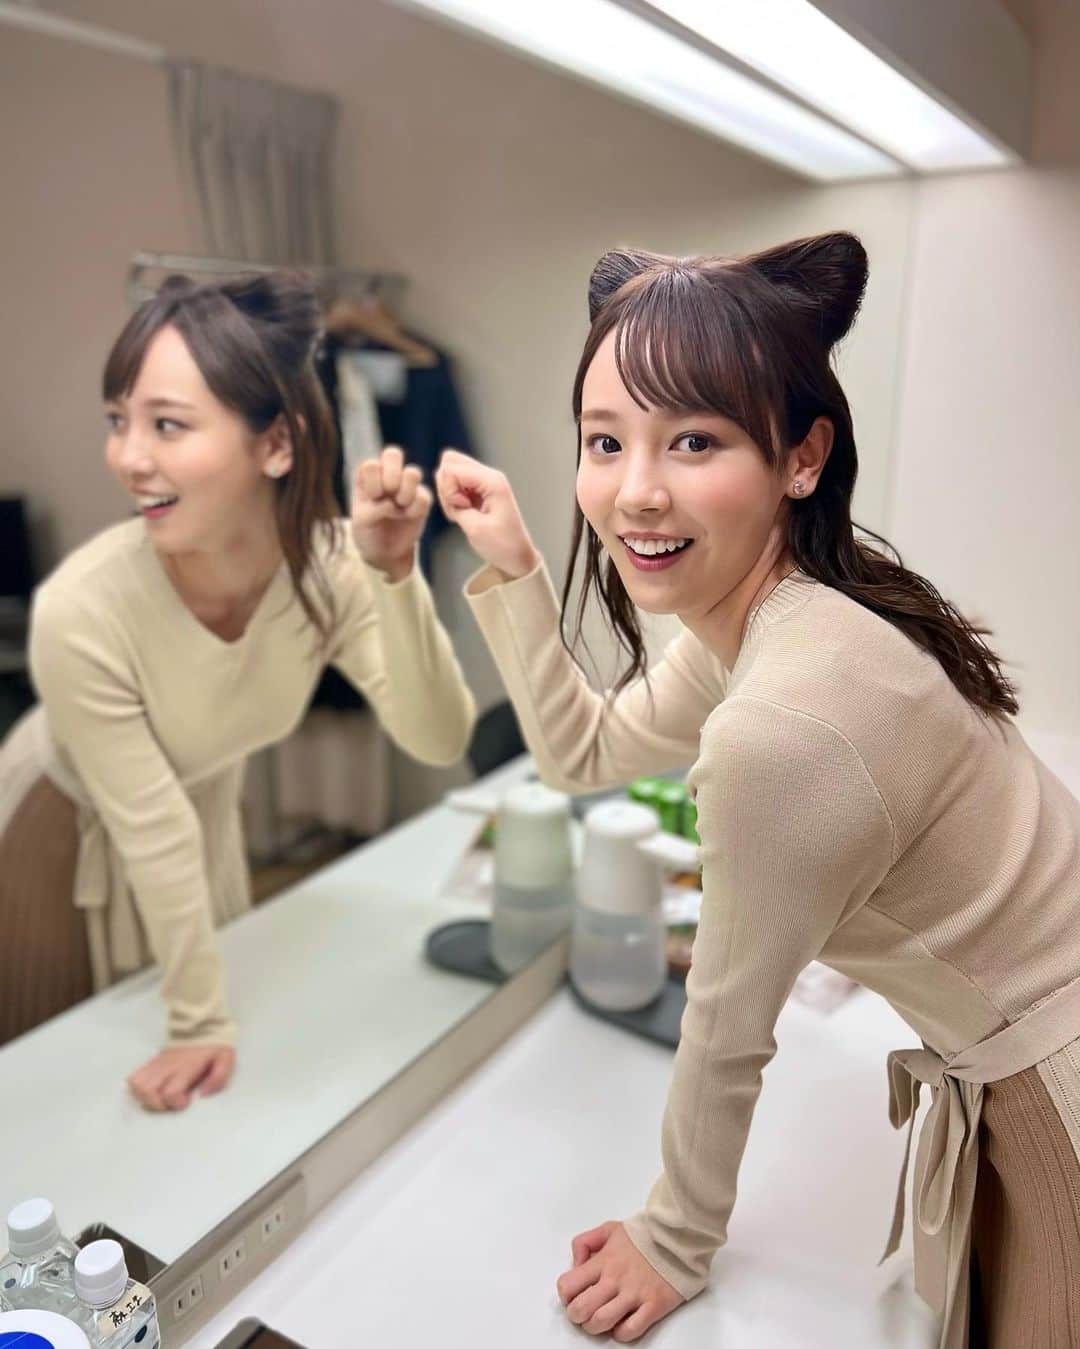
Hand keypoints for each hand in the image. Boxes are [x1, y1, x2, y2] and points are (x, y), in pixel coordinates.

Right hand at [127, 1044, 235, 1111]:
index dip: (175, 1103)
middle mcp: (168, 1066)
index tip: (186, 1101)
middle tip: (170, 1102)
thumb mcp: (225, 1059)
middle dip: (157, 1104)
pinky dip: (137, 1088)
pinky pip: (134, 1076)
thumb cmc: (215, 1044)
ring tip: (159, 1098)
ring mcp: (158, 1064)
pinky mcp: (153, 1062)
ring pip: (137, 1085)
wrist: (202, 1022)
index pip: (170, 1092)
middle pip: (147, 1091)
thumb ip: (218, 1078)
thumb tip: (202, 1094)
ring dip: (144, 1098)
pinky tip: (150, 1091)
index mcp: (186, 1067)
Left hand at [351, 445, 432, 580]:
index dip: (373, 482)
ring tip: (399, 507)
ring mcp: (405, 486)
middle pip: (393, 454)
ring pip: (412, 472)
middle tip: (388, 494)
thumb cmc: (367, 533)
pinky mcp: (421, 500)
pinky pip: (424, 496)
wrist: (385, 553)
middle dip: (392, 475)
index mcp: (367, 477)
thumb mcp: (360, 523)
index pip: (371, 465)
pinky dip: (416, 509)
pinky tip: (408, 517)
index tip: (372, 499)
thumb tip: (392, 504)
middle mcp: (386, 476)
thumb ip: (372, 510)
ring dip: (406, 492)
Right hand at [435, 448, 539, 579]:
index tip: (463, 509)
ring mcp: (484, 480)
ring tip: (463, 513)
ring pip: (450, 471)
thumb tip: (440, 476)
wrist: (517, 557)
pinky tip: (464, 513)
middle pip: (450, 461)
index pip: (451, 468)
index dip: (448, 491)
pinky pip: (455, 483)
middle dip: (446, 487)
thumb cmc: (502, 545)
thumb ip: (454, 502)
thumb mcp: (474, 528)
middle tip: (459, 508)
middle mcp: (489, 475)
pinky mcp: (479, 489)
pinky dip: (453, 498)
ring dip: (449, 493)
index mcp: (492, 481)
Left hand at [556, 1221, 682, 1341]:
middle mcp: (615, 1279)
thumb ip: (585, 1242)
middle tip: (583, 1312)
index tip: (572, 1296)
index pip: (569, 1285)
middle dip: (576, 1315)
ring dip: (594, 1327)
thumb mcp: (609, 1229)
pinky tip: (621, 1325)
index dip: (566, 1295)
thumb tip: (575, 1264)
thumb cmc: (644, 1235)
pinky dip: (620, 1334)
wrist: (678, 1238)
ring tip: (599, 1320)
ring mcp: (634, 1294)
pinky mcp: (654, 1306)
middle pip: (581, 1309)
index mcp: (603, 1260)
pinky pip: (630, 1331)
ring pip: (601, 1323)